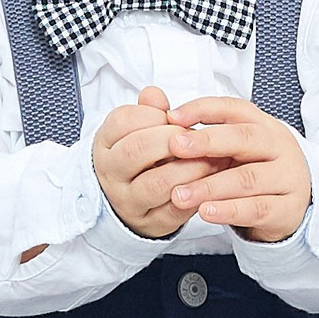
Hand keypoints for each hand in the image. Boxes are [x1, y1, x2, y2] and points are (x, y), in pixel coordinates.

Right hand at [92, 86, 222, 240]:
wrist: (130, 201)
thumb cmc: (140, 157)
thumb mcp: (137, 129)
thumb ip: (148, 109)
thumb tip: (155, 94)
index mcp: (106, 144)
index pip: (123, 121)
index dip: (153, 114)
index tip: (174, 116)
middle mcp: (112, 173)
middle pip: (137, 150)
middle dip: (172, 138)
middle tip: (196, 135)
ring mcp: (129, 201)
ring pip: (157, 183)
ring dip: (190, 168)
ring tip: (212, 158)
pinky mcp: (151, 223)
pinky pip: (174, 211)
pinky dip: (196, 194)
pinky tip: (211, 182)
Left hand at [162, 97, 311, 243]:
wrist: (294, 205)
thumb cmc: (255, 169)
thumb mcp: (234, 148)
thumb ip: (201, 132)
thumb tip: (161, 109)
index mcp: (262, 124)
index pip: (233, 108)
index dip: (203, 109)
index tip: (172, 116)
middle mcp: (278, 146)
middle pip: (244, 138)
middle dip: (207, 142)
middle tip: (175, 146)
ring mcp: (287, 176)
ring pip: (247, 178)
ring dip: (210, 186)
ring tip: (180, 194)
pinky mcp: (288, 208)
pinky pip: (257, 208)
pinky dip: (229, 211)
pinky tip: (206, 212)